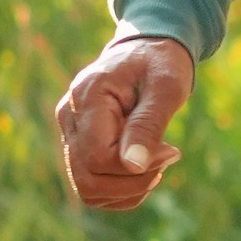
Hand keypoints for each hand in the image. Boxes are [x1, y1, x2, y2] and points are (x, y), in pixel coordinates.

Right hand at [55, 31, 194, 210]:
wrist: (147, 50)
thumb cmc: (161, 63)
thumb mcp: (166, 86)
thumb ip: (148, 124)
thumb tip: (133, 166)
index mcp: (87, 96)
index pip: (98, 158)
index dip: (135, 169)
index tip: (171, 151)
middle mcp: (69, 116)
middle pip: (87, 180)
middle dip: (133, 184)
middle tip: (166, 159)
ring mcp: (70, 132)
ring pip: (87, 189)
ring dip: (128, 190)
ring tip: (157, 163)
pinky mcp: (78, 145)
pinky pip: (91, 186)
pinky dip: (122, 190)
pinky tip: (144, 168)